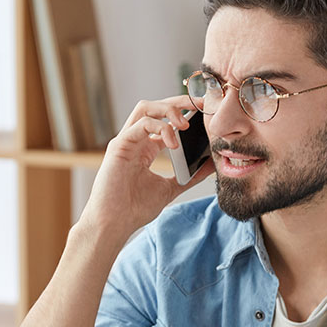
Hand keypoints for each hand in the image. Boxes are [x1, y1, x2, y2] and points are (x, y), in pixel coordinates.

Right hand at [78, 95, 214, 237]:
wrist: (114, 224)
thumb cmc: (135, 208)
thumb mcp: (171, 188)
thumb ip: (190, 176)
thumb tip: (212, 164)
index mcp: (146, 148)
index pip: (164, 120)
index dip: (184, 112)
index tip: (205, 111)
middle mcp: (135, 140)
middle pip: (155, 107)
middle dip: (178, 102)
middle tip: (200, 104)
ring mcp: (126, 141)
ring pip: (145, 108)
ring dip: (168, 110)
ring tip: (185, 124)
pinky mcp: (119, 145)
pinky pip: (140, 124)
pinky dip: (160, 128)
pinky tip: (173, 143)